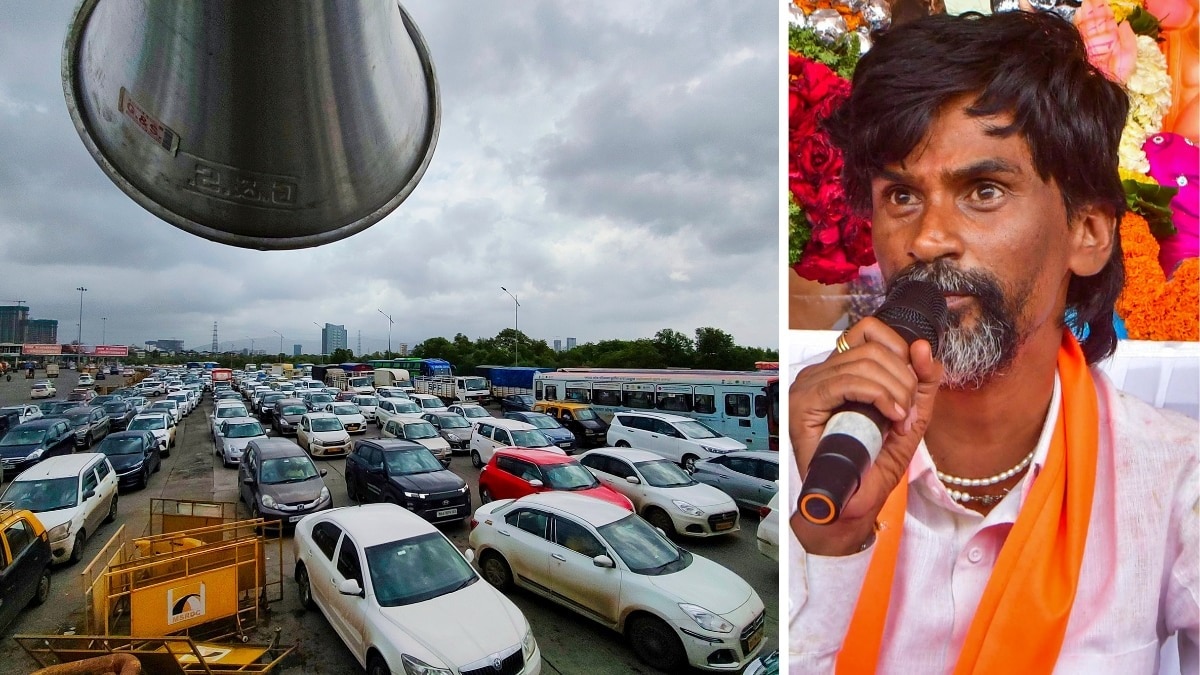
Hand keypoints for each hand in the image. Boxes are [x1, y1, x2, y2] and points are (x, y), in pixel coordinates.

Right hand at [789, 317, 942, 554]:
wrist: (851, 502)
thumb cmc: (872, 464)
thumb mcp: (909, 417)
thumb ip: (922, 384)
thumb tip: (924, 348)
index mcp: (840, 370)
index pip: (869, 331)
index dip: (899, 349)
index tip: (912, 386)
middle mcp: (820, 373)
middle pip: (872, 347)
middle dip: (903, 380)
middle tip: (907, 414)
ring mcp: (808, 386)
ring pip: (863, 363)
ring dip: (894, 392)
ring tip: (898, 421)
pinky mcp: (803, 402)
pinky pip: (846, 381)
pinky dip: (877, 395)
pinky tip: (889, 416)